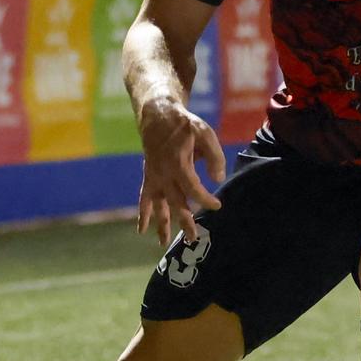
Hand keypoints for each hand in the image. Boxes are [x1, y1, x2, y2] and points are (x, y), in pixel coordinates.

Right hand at [135, 98, 225, 244]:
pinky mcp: (149, 178)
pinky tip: (142, 230)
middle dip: (185, 221)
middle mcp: (164, 174)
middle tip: (194, 238)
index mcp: (179, 164)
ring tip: (164, 243)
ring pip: (158, 205)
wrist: (158, 117)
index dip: (205, 199)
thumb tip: (218, 179)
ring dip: (161, 224)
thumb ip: (214, 157)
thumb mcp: (204, 133)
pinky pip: (144, 199)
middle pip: (176, 203)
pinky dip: (143, 214)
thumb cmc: (184, 125)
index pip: (193, 189)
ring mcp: (155, 177)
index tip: (217, 205)